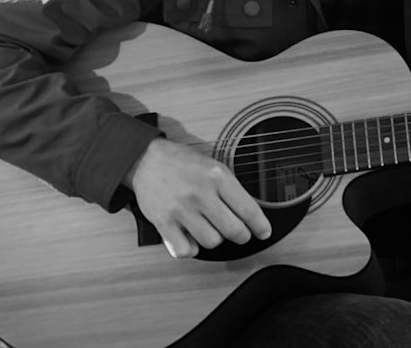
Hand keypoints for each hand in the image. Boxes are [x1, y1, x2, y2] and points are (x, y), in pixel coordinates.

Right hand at [125, 138, 271, 258]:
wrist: (146, 159)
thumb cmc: (182, 162)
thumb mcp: (213, 165)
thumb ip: (230, 187)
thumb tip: (249, 213)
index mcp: (217, 177)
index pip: (248, 209)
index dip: (260, 225)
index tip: (264, 232)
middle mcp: (201, 194)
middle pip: (233, 230)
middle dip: (241, 236)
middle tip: (239, 233)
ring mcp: (182, 210)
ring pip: (212, 242)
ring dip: (215, 239)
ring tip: (210, 229)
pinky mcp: (164, 223)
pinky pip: (185, 250)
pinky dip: (191, 249)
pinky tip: (191, 238)